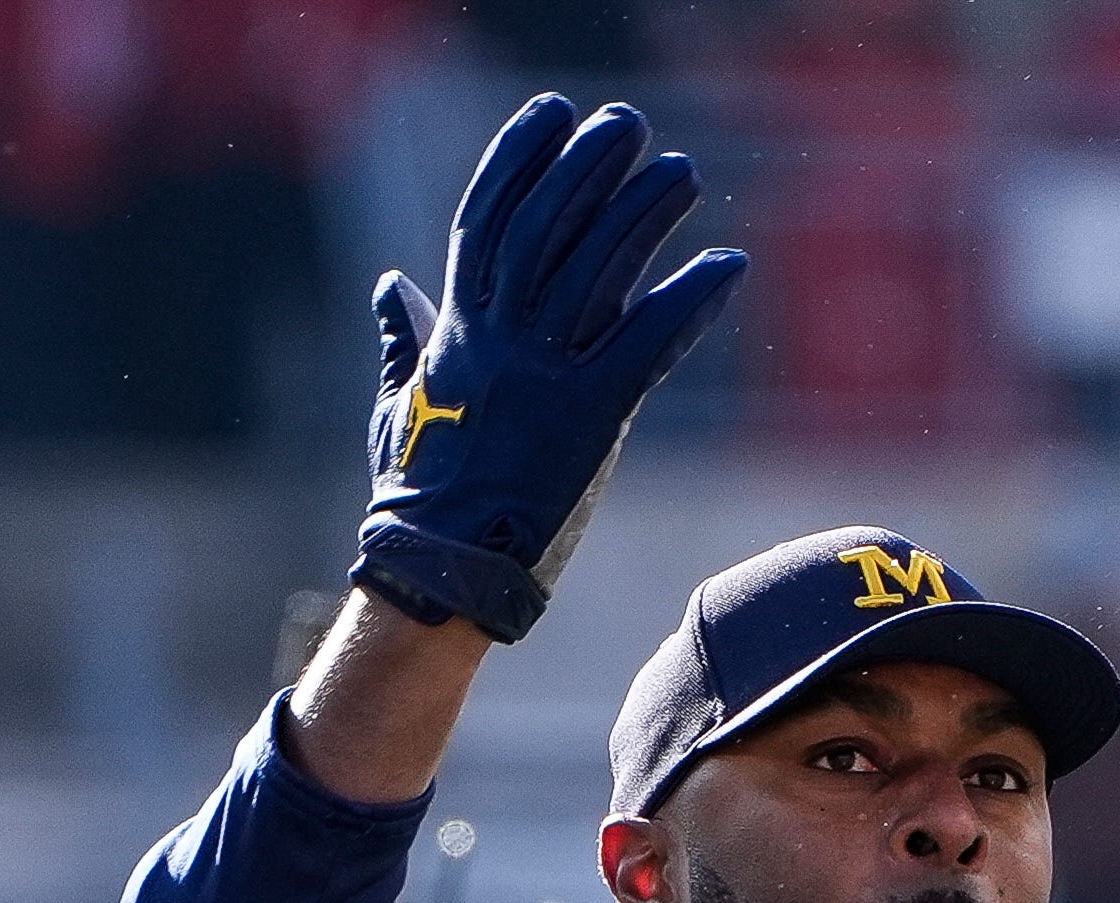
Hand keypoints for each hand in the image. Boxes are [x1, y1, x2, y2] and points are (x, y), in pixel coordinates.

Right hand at [352, 97, 744, 644]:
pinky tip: (727, 263)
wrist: (440, 572)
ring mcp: (542, 378)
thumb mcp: (400, 404)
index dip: (518, 158)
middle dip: (588, 167)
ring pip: (599, 271)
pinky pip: (649, 344)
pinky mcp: (588, 421)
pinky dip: (691, 300)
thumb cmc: (419, 496)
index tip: (551, 112)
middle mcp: (497, 341)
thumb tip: (392, 286)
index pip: (485, 218)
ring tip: (680, 172)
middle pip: (548, 226)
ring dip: (644, 214)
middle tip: (630, 125)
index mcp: (455, 330)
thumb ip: (404, 339)